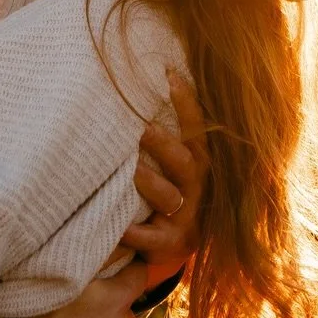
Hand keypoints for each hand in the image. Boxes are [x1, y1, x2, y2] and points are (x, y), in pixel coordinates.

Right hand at [8, 261, 150, 317]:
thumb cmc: (36, 315)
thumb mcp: (64, 280)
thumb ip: (92, 267)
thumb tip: (109, 252)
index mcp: (115, 301)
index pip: (139, 275)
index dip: (130, 268)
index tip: (120, 267)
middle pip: (125, 311)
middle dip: (111, 307)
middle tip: (83, 307)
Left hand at [122, 71, 207, 283]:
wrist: (176, 243)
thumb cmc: (166, 188)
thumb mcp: (171, 161)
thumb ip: (160, 130)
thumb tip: (143, 77)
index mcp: (196, 160)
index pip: (196, 127)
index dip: (186, 102)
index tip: (169, 74)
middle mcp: (195, 185)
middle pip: (184, 161)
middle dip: (162, 143)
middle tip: (140, 128)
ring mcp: (185, 214)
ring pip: (169, 197)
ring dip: (149, 183)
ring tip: (129, 172)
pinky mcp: (171, 242)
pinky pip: (154, 237)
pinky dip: (137, 233)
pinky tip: (121, 228)